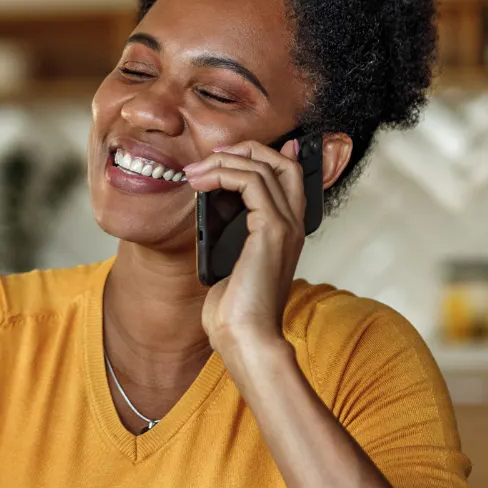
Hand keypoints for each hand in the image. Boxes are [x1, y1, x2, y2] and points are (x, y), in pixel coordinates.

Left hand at [183, 138, 306, 359]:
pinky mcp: (272, 230)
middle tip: (208, 157)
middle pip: (281, 160)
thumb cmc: (235, 311)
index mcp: (286, 231)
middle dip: (244, 149)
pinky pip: (251, 182)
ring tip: (194, 172)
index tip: (220, 159)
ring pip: (264, 166)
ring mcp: (286, 225)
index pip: (286, 174)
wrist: (245, 338)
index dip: (257, 156)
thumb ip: (230, 236)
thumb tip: (213, 211)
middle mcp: (293, 224)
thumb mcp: (230, 264)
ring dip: (224, 161)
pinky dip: (224, 174)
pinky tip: (201, 183)